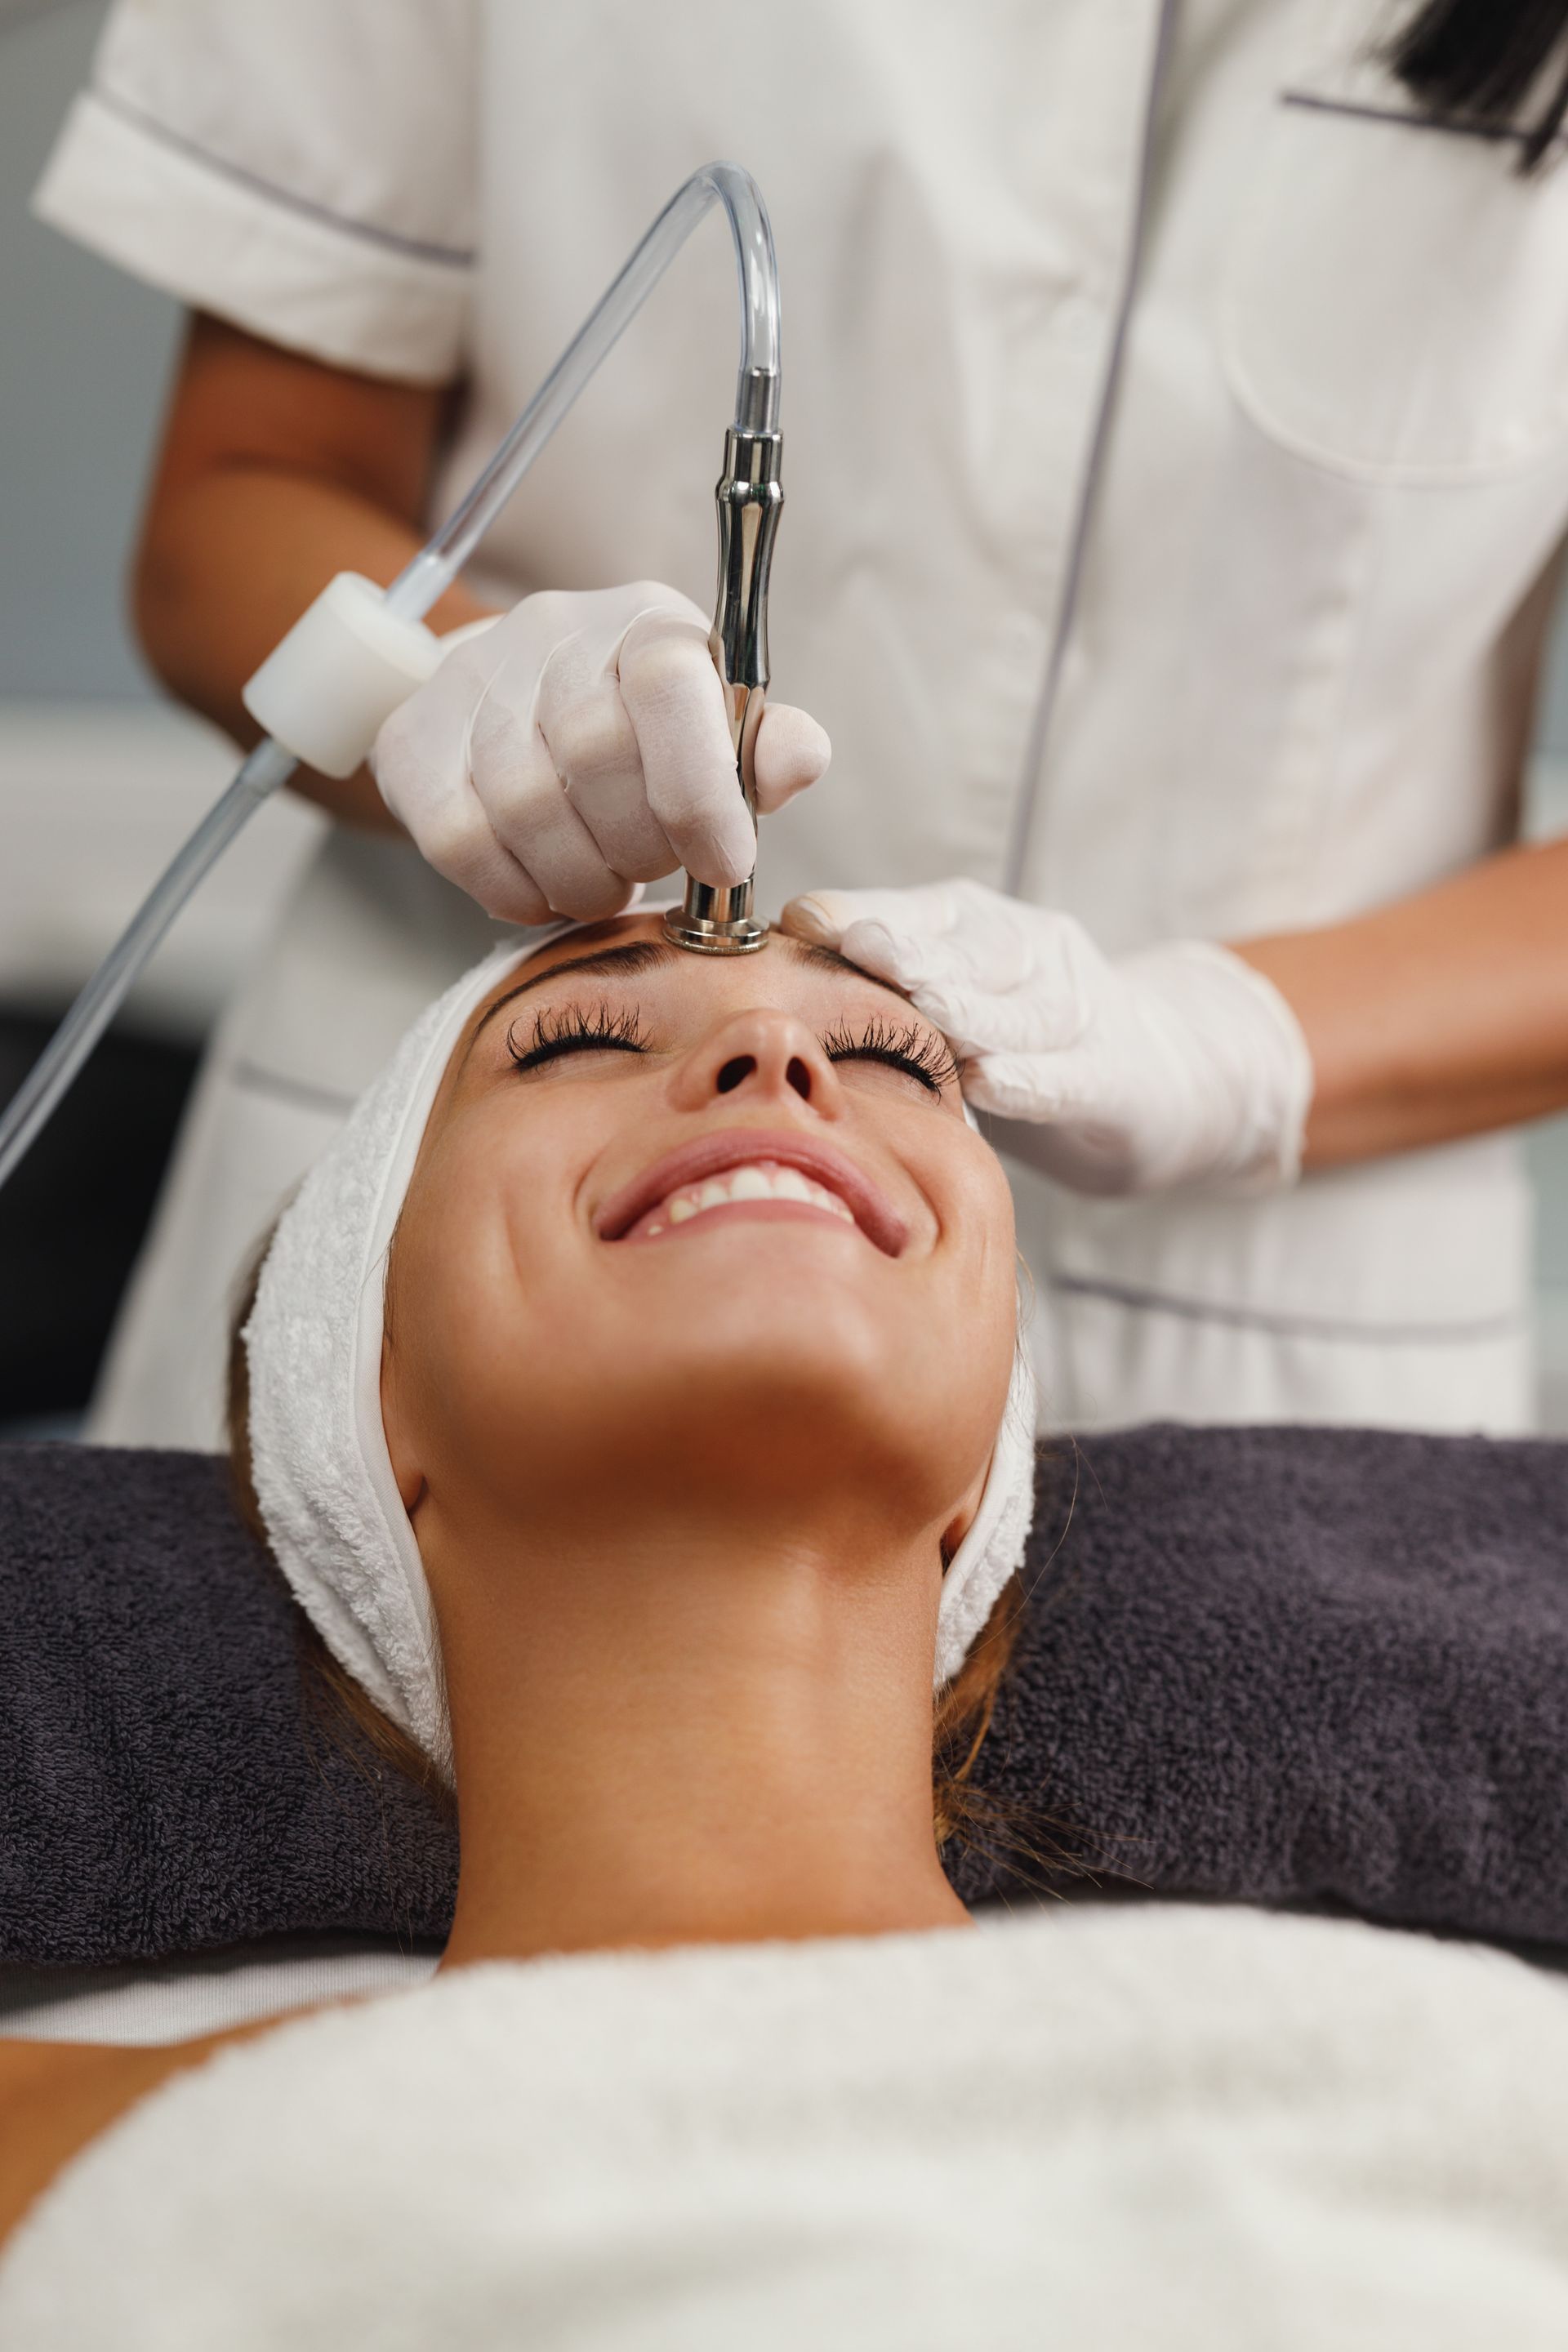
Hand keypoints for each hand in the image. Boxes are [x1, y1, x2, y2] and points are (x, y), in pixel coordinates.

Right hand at [372, 583, 829, 922]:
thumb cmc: (641, 734)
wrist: (513, 705)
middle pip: (595, 759)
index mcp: (646, 624)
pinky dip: (514, 890)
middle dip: (639, 847)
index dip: (701, 792)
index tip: (724, 865)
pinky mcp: (411, 740)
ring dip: (580, 879)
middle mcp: (553, 634)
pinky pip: (461, 841)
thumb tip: (799, 758)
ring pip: (526, 809)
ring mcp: (472, 681)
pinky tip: (544, 887)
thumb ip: (765, 748)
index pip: (669, 686)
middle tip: (650, 868)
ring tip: (604, 880)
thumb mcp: (718, 730)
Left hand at [782, 879, 1312, 1195]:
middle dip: (914, 947)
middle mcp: (1033, 952)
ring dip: (975, 1007)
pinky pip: (1071, 1075)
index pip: (915, 915)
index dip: (863, 915)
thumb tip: (764, 994)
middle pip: (970, 948)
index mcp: (977, 929)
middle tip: (863, 948)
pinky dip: (1033, 1078)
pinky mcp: (1118, 1076)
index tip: (805, 920)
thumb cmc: (1017, 1044)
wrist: (1158, 1080)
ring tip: (932, 1008)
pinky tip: (996, 1081)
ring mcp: (1082, 1010)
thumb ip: (879, 995)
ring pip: (1024, 1006)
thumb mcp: (949, 1006)